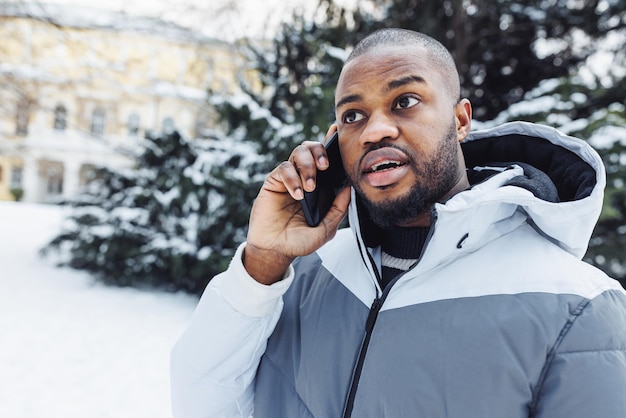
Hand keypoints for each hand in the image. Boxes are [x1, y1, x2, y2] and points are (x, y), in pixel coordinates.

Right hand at [244, 128, 350, 284]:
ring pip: (298, 152)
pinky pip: (284, 168)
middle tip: (326, 166)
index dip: (332, 143)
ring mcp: (289, 178)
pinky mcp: (273, 182)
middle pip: (312, 148)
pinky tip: (298, 195)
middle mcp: (304, 177)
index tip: (338, 132)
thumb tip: (350, 187)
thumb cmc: (300, 241)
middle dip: (321, 151)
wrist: (276, 251)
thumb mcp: (326, 229)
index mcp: (320, 186)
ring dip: (307, 165)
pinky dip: (292, 178)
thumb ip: (339, 208)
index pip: (327, 159)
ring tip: (311, 187)